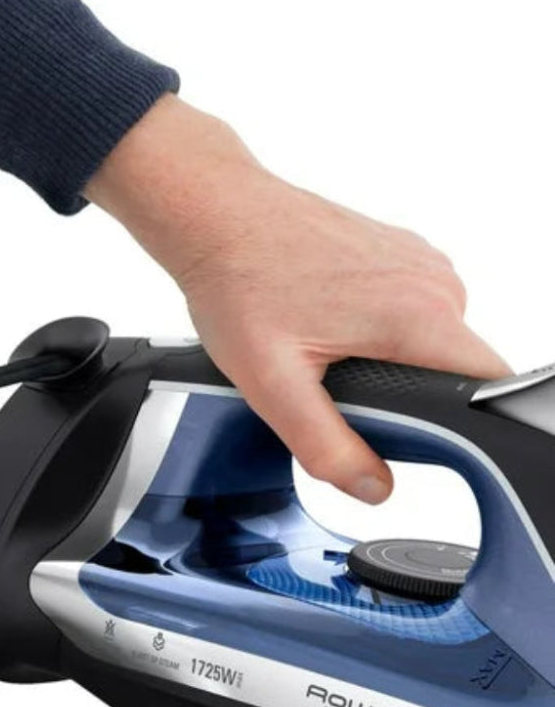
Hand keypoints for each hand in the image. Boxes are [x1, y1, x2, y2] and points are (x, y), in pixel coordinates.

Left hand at [85, 94, 509, 503]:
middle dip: (406, 394)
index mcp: (417, 315)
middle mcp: (433, 281)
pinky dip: (377, 326)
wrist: (217, 218)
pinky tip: (324, 319)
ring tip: (321, 344)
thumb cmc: (238, 284)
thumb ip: (327, 446)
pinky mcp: (397, 251)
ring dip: (388, 360)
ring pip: (430, 341)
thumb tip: (373, 487)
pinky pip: (410, 309)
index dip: (459, 424)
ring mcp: (417, 260)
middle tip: (335, 383)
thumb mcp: (273, 385)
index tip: (410, 431)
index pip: (490, 385)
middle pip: (455, 369)